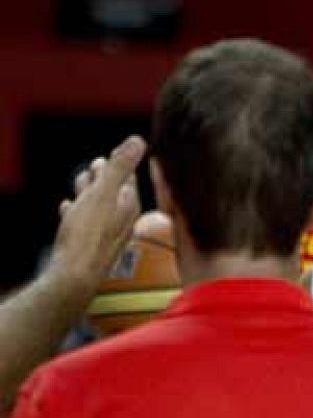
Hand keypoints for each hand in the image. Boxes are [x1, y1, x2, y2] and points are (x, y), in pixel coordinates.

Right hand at [51, 136, 144, 294]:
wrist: (74, 276)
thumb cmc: (88, 234)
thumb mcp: (104, 193)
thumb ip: (120, 167)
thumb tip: (139, 140)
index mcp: (130, 206)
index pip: (127, 179)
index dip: (117, 165)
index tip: (110, 154)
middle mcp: (123, 221)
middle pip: (112, 193)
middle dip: (101, 178)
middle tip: (94, 167)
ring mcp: (106, 235)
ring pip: (97, 207)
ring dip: (87, 193)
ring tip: (79, 184)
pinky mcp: (89, 247)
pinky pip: (83, 225)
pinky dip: (76, 212)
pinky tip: (67, 209)